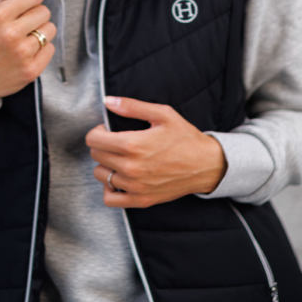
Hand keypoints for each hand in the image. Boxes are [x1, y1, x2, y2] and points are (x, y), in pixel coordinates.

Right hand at [0, 0, 55, 106]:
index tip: (27, 6)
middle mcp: (11, 34)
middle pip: (45, 11)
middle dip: (37, 17)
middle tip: (24, 26)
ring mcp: (23, 53)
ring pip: (51, 30)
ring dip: (42, 33)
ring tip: (26, 40)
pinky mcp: (32, 70)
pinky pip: (51, 49)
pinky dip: (43, 51)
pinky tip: (28, 54)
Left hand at [87, 97, 226, 207]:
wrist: (207, 165)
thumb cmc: (186, 138)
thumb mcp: (162, 114)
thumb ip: (132, 107)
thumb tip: (108, 101)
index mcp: (133, 144)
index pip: (94, 140)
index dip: (98, 131)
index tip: (108, 130)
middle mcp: (131, 167)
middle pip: (96, 155)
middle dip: (102, 145)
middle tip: (117, 142)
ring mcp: (135, 186)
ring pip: (100, 175)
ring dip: (106, 165)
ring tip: (120, 159)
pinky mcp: (141, 199)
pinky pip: (110, 198)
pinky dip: (109, 188)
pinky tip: (119, 179)